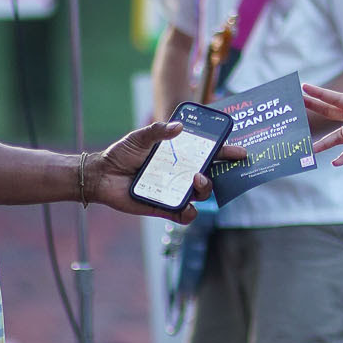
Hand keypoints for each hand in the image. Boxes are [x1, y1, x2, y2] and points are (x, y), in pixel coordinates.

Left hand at [84, 120, 241, 219]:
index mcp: (180, 155)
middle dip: (221, 170)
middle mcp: (181, 173)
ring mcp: (175, 190)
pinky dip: (190, 213)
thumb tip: (178, 127)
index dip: (226, 152)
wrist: (102, 175)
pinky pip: (185, 215)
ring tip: (195, 179)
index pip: (209, 153)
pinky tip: (188, 207)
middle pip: (211, 174)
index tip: (240, 152)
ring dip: (205, 188)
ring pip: (201, 194)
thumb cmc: (122, 154)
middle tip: (212, 165)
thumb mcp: (139, 137)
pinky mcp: (165, 207)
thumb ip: (158, 130)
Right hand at [303, 83, 342, 164]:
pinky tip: (335, 163)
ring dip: (327, 143)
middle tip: (297, 104)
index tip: (304, 87)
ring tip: (312, 149)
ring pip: (338, 136)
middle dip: (316, 108)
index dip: (321, 94)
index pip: (339, 98)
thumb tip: (341, 134)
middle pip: (333, 112)